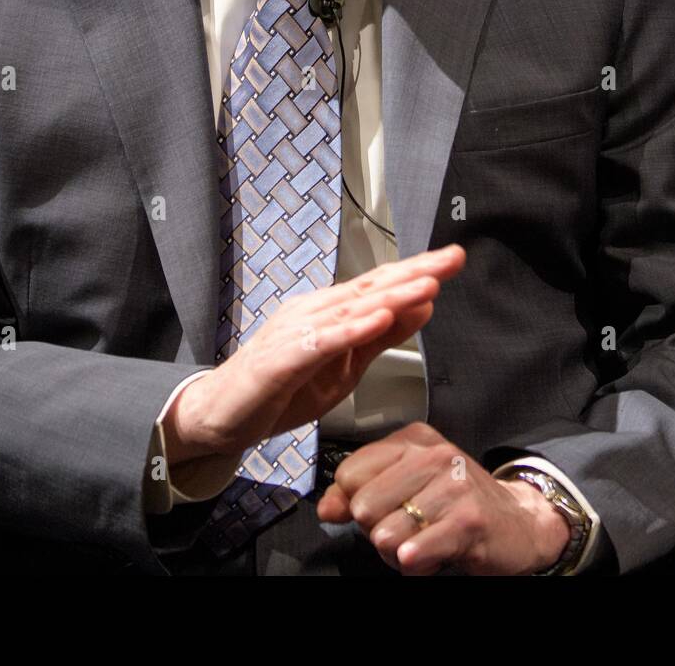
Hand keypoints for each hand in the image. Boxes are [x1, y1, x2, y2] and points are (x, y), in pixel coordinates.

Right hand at [164, 246, 465, 463]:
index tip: (454, 258)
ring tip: (426, 284)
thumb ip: (382, 337)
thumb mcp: (346, 367)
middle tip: (452, 258)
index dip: (418, 271)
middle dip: (414, 272)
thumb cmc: (282, 389)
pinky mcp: (280, 358)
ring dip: (391, 295)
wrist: (221, 417)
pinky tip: (376, 319)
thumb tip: (424, 307)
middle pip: (371, 287)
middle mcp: (314, 311)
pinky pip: (320, 342)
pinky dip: (349, 329)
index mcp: (331, 311)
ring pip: (351, 309)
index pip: (381, 285)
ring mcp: (295, 331)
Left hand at [314, 421, 570, 574]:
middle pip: (363, 507)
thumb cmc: (457, 504)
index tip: (382, 510)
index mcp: (413, 440)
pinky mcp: (468, 519)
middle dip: (377, 532)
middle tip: (407, 531)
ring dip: (399, 553)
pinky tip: (432, 555)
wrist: (519, 522)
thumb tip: (325, 507)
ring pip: (385, 535)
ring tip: (423, 542)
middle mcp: (434, 455)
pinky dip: (416, 563)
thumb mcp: (407, 486)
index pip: (350, 473)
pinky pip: (413, 553)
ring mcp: (453, 485)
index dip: (356, 503)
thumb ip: (360, 492)